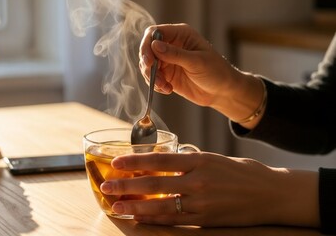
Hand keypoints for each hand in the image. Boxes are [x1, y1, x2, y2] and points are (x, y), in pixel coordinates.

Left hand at [100, 152, 318, 226]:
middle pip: (154, 184)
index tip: (117, 163)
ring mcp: (202, 202)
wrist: (272, 194)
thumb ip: (190, 161)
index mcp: (199, 160)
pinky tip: (140, 219)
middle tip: (106, 187)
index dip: (135, 162)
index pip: (159, 160)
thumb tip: (166, 162)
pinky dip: (155, 221)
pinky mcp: (206, 220)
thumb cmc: (244, 173)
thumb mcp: (215, 158)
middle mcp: (198, 181)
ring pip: (160, 206)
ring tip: (115, 207)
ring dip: (135, 207)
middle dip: (127, 186)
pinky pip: (175, 221)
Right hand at [139, 23, 266, 125]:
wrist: (222, 92)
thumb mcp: (197, 62)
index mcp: (180, 35)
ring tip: (164, 87)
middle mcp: (171, 45)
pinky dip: (156, 85)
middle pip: (147, 49)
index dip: (148, 45)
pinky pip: (152, 78)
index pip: (154, 33)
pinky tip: (168, 90)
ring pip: (148, 65)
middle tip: (154, 77)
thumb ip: (175, 54)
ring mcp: (168, 60)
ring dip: (152, 77)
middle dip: (148, 64)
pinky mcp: (167, 75)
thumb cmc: (216, 72)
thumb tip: (154, 45)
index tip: (149, 61)